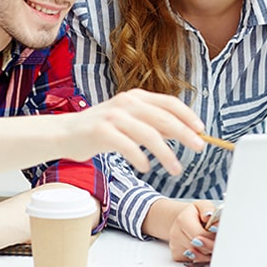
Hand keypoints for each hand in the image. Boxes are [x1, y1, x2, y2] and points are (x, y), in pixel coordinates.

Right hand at [63, 89, 205, 174]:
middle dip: (185, 134)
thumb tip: (179, 133)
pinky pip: (128, 146)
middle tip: (199, 148)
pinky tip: (146, 168)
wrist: (65, 133)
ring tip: (176, 168)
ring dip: (167, 154)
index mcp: (135, 97)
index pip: (169, 103)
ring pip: (149, 134)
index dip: (188, 116)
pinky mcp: (101, 131)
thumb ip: (151, 124)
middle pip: (164, 118)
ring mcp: (113, 116)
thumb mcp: (129, 121)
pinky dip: (141, 159)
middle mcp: (126, 102)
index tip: (201, 130)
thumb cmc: (100, 129)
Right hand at [168, 201, 217, 261]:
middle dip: (212, 245)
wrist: (182, 220)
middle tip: (217, 239)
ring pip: (198, 256)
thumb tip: (209, 216)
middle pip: (200, 247)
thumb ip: (208, 209)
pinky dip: (201, 258)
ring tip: (209, 242)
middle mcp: (175, 233)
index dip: (213, 236)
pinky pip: (194, 262)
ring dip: (208, 252)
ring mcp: (175, 246)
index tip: (219, 233)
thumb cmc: (195, 214)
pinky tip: (202, 249)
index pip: (200, 234)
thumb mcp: (202, 205)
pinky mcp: (176, 256)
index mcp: (182, 219)